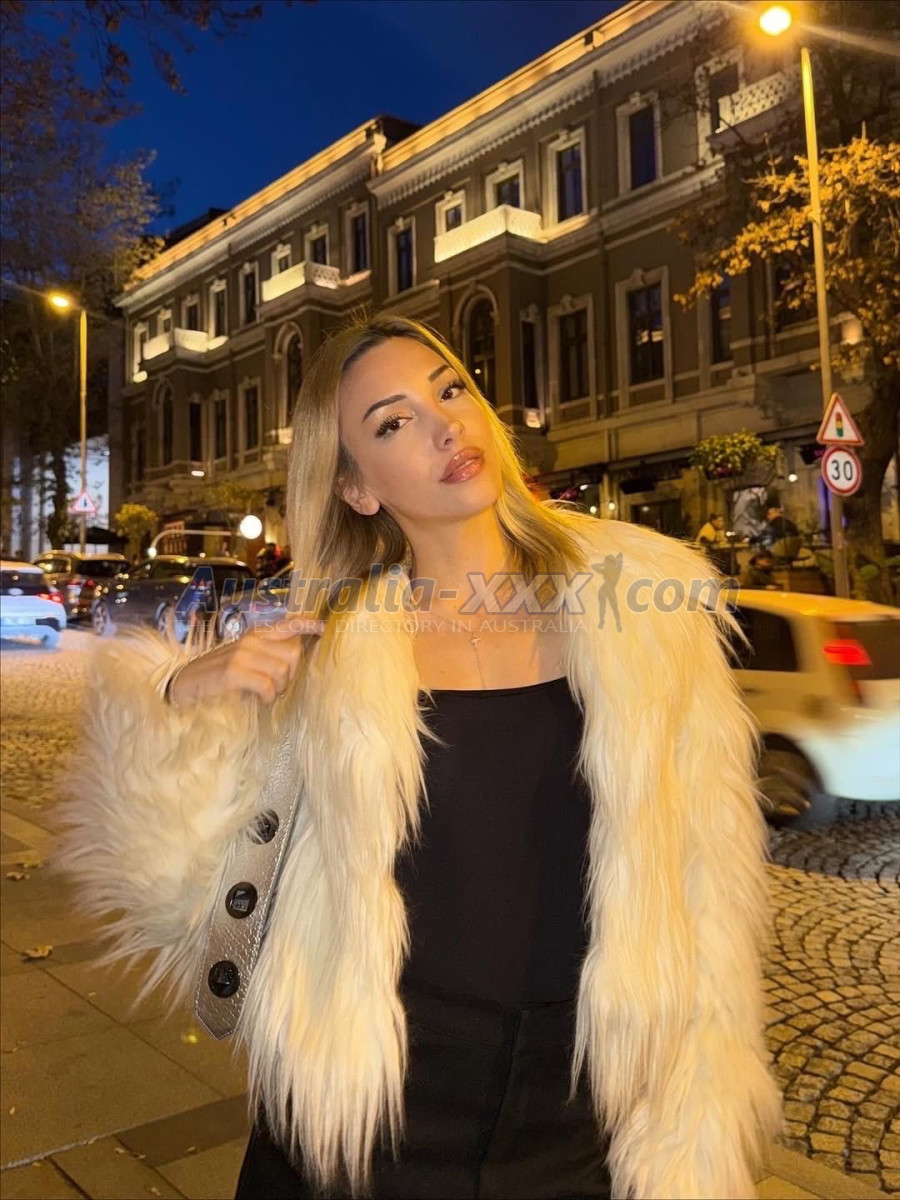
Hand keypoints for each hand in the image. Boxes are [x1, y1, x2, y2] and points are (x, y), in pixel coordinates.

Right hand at [169, 617, 325, 707]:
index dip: (308, 625)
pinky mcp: (233, 672)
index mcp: (254, 635)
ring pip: (282, 670)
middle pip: (293, 653)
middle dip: (290, 674)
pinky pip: (267, 685)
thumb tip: (294, 661)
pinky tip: (259, 699)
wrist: (181, 686)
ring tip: (264, 694)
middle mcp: (250, 639)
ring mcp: (241, 654)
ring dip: (278, 688)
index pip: (287, 624)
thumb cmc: (217, 678)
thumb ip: (267, 656)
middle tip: (275, 687)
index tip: (324, 628)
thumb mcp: (243, 661)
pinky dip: (267, 696)